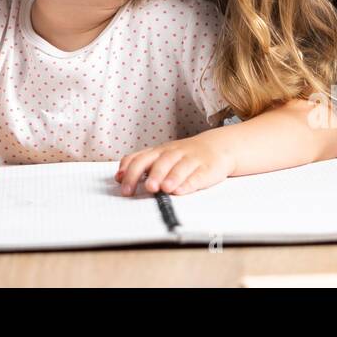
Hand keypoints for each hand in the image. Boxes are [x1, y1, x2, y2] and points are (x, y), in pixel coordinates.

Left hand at [115, 135, 233, 196]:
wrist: (217, 147)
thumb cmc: (183, 155)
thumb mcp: (160, 156)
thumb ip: (140, 165)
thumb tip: (119, 177)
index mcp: (159, 152)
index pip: (141, 158)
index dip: (130, 171)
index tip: (122, 184)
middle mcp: (173, 154)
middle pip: (160, 161)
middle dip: (153, 175)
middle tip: (147, 188)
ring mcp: (190, 160)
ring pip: (179, 167)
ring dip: (171, 177)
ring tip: (164, 189)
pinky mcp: (206, 169)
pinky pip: (197, 175)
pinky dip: (189, 183)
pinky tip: (181, 190)